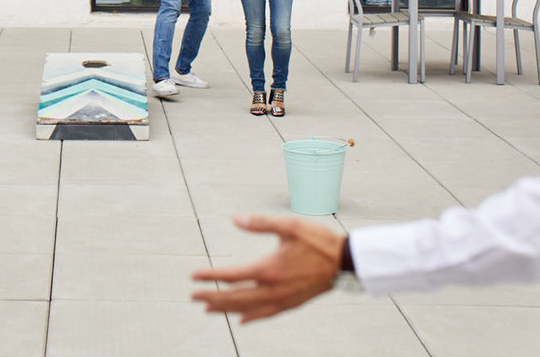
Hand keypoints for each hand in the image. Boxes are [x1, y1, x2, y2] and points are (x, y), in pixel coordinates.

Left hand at [191, 215, 343, 322]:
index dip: (210, 276)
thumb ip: (260, 223)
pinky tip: (241, 320)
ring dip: (226, 309)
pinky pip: (267, 314)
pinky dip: (251, 317)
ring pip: (248, 309)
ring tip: (209, 309)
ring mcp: (283, 299)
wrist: (345, 261)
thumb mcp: (289, 226)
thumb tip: (236, 219)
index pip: (231, 276)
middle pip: (235, 297)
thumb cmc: (318, 241)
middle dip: (212, 297)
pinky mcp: (292, 304)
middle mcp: (273, 289)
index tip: (193, 276)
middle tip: (193, 296)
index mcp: (268, 269)